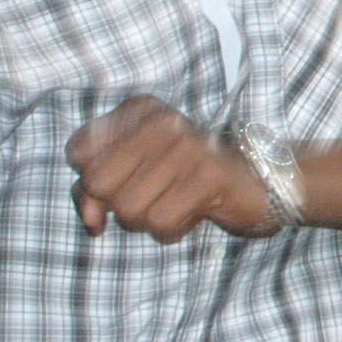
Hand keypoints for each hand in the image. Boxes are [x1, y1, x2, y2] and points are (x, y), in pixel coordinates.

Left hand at [66, 97, 271, 241]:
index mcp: (141, 111)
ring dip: (148, 220)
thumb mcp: (137, 173)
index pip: (78, 151)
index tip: (120, 184)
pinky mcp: (209, 177)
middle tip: (151, 198)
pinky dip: (172, 230)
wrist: (263, 182)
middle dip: (118, 204)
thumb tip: (91, 221)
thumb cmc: (190, 178)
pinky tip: (192, 214)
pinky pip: (161, 222)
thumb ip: (97, 191)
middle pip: (97, 182)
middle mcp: (162, 122)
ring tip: (175, 204)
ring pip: (128, 208)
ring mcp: (187, 148)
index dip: (91, 180)